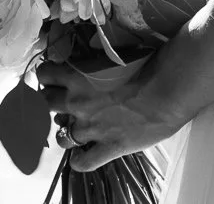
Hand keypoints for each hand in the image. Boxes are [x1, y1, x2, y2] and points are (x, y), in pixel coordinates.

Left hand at [34, 59, 185, 173]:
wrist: (169, 87)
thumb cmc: (148, 62)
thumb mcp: (114, 52)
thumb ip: (94, 58)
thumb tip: (88, 55)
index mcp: (77, 76)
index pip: (44, 75)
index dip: (47, 75)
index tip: (53, 75)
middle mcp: (77, 103)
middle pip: (47, 104)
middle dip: (52, 101)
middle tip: (63, 99)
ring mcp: (91, 128)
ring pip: (61, 137)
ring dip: (65, 131)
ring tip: (73, 128)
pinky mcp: (107, 147)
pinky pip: (83, 162)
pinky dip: (79, 160)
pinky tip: (81, 155)